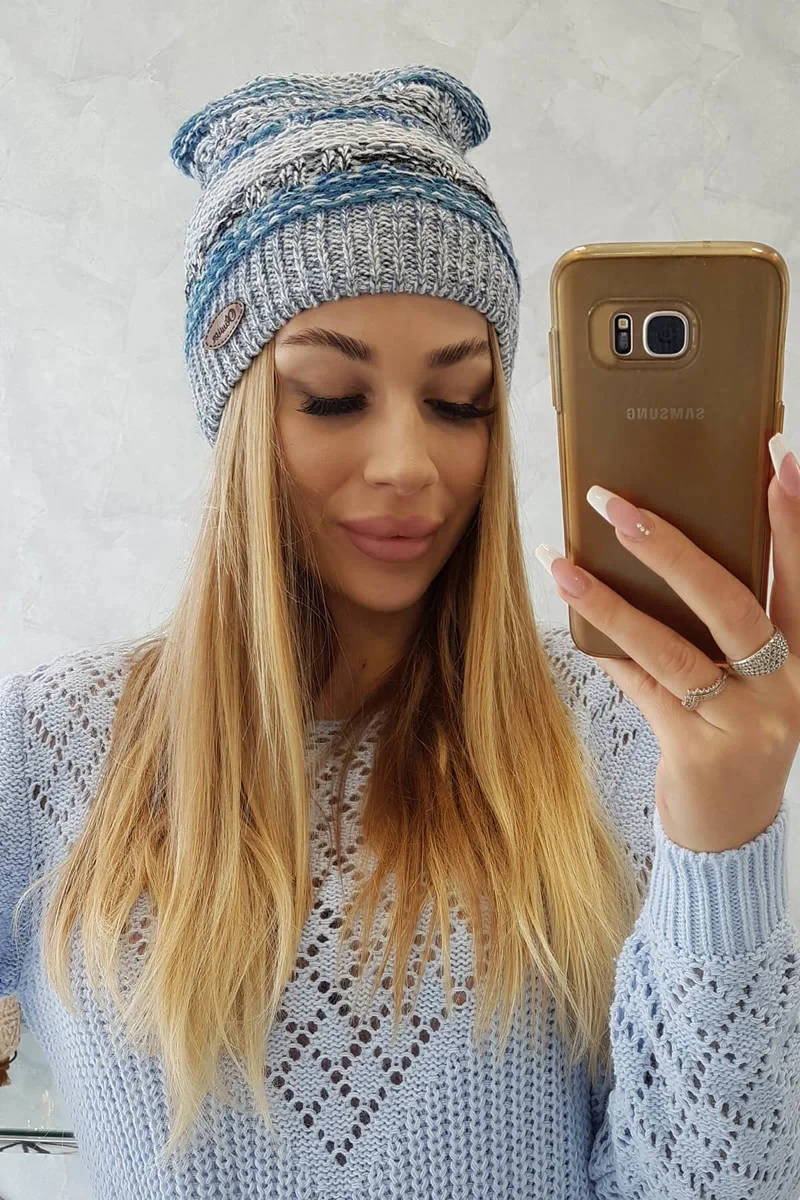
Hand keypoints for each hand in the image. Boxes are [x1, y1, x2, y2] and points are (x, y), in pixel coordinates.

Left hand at [541, 460, 799, 852]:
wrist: (731, 835)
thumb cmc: (732, 737)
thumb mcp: (744, 681)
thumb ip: (715, 627)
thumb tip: (647, 553)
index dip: (792, 517)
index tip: (778, 457)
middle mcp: (783, 685)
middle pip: (732, 602)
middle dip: (671, 548)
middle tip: (616, 504)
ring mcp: (745, 721)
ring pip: (672, 646)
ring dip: (612, 600)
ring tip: (562, 561)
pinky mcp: (698, 750)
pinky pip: (642, 686)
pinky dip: (608, 652)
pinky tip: (572, 621)